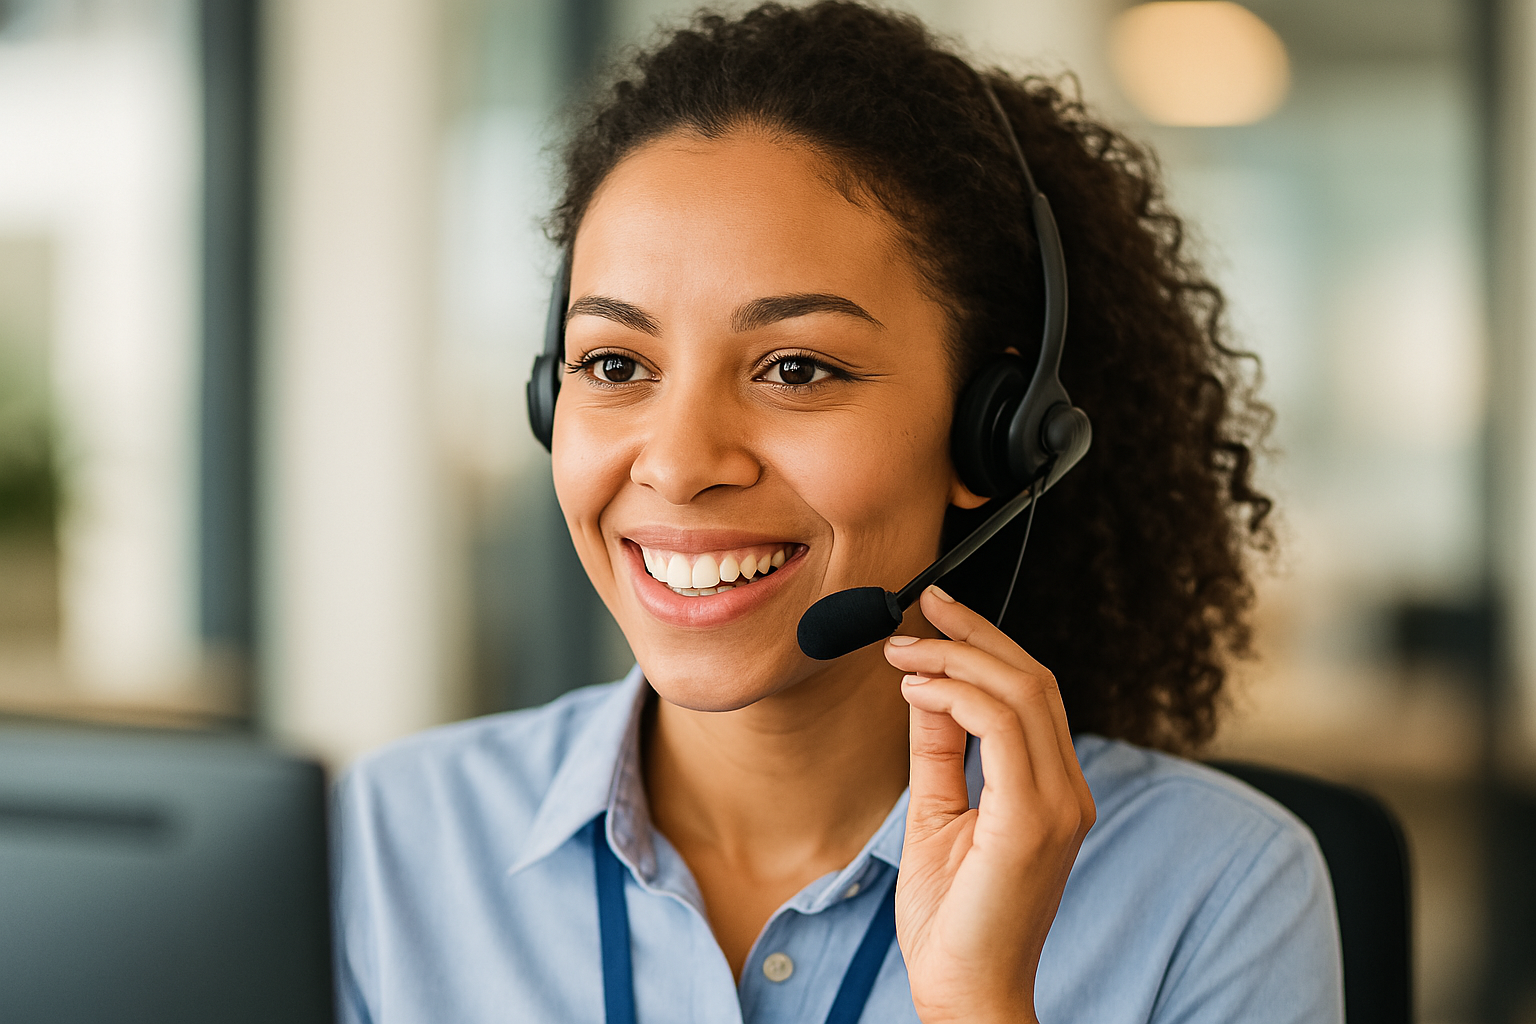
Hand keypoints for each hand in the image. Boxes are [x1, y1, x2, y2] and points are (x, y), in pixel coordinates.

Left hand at [883, 585, 1094, 1023]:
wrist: (964, 992)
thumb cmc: (952, 917)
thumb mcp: (936, 814)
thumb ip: (938, 751)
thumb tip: (924, 686)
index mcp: (1051, 791)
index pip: (1033, 695)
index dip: (986, 644)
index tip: (934, 616)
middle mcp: (1066, 792)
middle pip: (1034, 681)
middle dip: (975, 633)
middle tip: (922, 605)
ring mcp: (1058, 806)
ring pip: (1023, 694)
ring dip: (957, 659)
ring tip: (902, 650)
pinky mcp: (1032, 821)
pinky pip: (1002, 730)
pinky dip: (957, 696)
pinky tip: (916, 689)